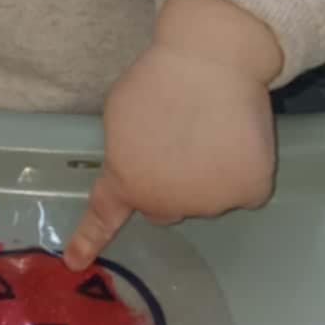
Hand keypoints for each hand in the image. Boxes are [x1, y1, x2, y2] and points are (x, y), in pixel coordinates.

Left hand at [64, 0, 281, 270]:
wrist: (210, 61)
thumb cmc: (159, 79)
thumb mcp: (120, 116)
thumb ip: (128, 152)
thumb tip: (149, 162)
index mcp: (128, 181)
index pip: (105, 216)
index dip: (90, 240)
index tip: (75, 263)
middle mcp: (169, 202)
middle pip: (167, 205)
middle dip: (170, 184)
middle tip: (180, 141)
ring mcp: (212, 201)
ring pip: (209, 196)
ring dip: (209, 174)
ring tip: (211, 126)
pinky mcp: (249, 191)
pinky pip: (245, 190)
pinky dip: (244, 169)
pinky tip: (239, 136)